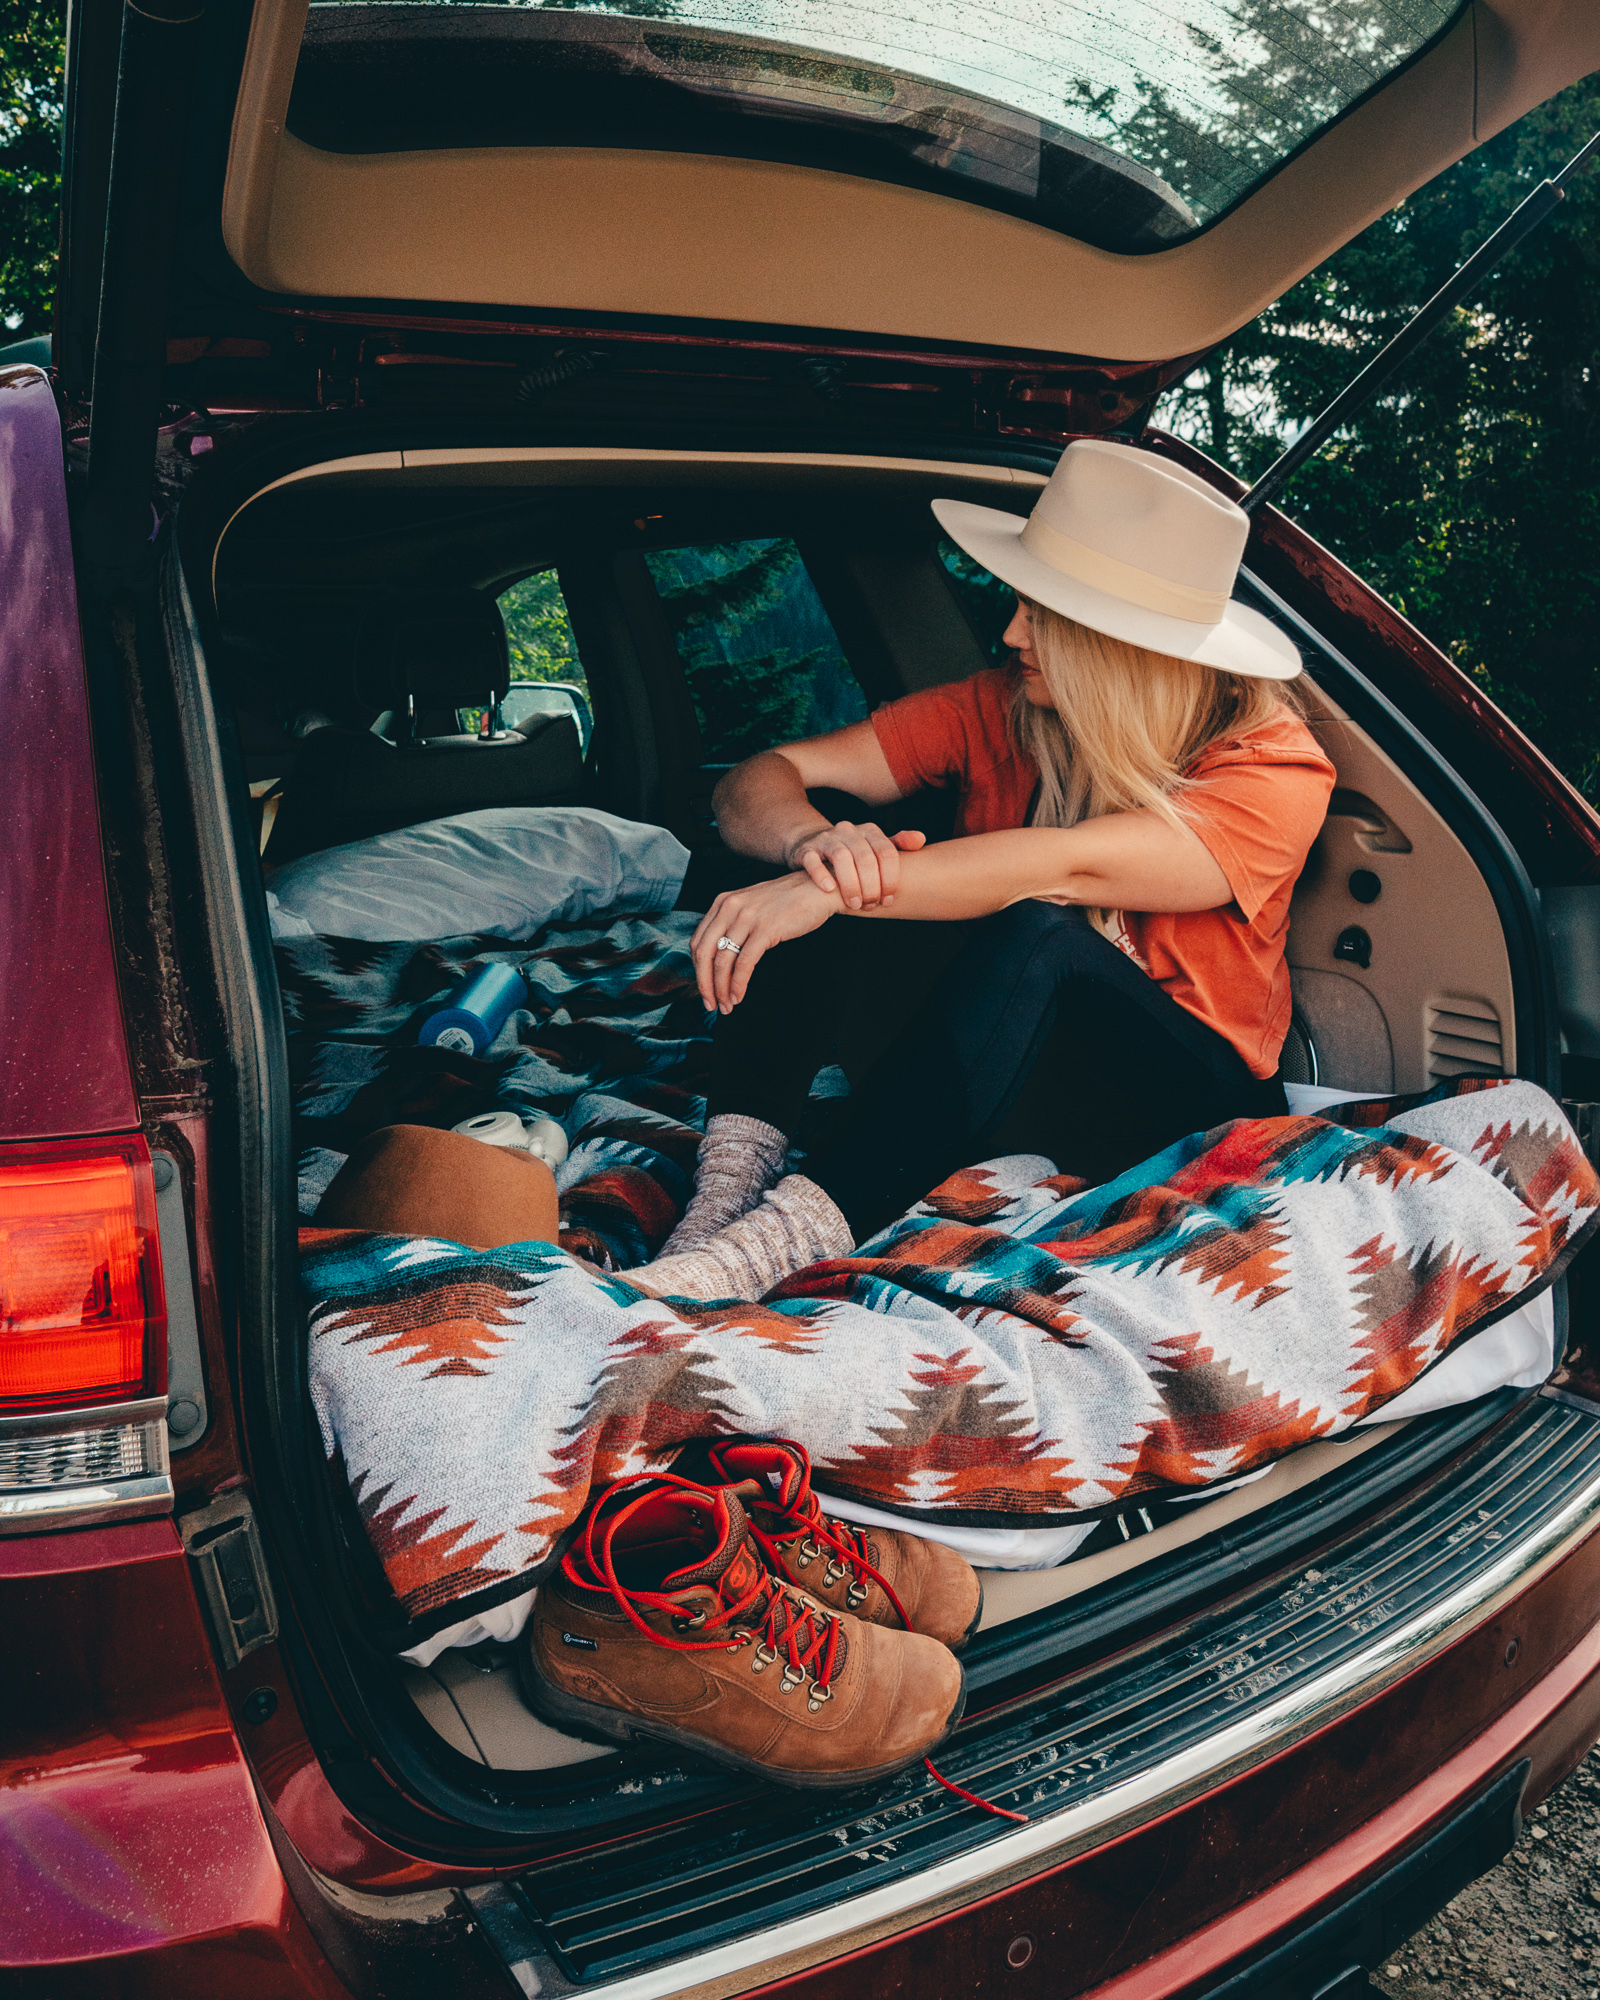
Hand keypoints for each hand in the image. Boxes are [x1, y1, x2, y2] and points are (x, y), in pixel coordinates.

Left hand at [691, 873, 838, 1011]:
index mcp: (722, 902)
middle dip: (704, 984)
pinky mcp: (765, 929)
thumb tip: (719, 957)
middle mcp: (730, 907)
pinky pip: (744, 963)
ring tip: (726, 1005)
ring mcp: (747, 918)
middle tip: (710, 1004)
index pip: (698, 941)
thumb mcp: (752, 906)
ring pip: (722, 962)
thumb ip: (733, 924)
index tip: (704, 988)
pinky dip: (738, 984)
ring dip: (721, 989)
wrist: (818, 888)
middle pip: (704, 954)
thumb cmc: (788, 901)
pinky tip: (739, 995)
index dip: (697, 970)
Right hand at [786, 823, 925, 908]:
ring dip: (850, 885)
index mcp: (869, 830)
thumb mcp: (874, 848)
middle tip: (870, 906)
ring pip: (842, 858)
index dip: (890, 879)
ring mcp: (826, 838)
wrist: (811, 845)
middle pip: (866, 858)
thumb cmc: (851, 853)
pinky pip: (813, 860)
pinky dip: (822, 875)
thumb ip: (898, 845)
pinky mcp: (806, 849)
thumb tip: (921, 839)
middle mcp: (849, 830)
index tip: (888, 900)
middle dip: (871, 886)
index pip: (887, 852)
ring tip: (854, 904)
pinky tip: (830, 890)